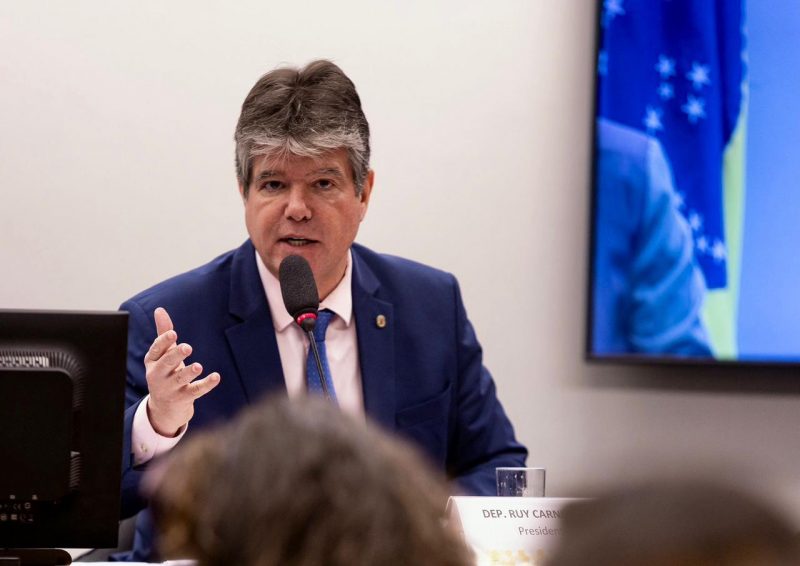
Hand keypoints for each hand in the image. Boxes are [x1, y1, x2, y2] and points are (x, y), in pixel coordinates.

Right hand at [144, 307, 219, 436]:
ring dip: (189, 372)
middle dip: (176, 355)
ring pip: (181, 379)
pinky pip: (196, 391)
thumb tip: (160, 309)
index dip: (164, 342)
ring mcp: (170, 388)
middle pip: (166, 364)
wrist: (164, 408)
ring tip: (198, 366)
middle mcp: (158, 376)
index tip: (173, 333)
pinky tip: (216, 377)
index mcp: (152, 362)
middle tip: (187, 347)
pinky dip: (206, 384)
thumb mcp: (162, 355)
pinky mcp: (184, 398)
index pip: (156, 350)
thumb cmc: (165, 373)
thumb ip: (163, 333)